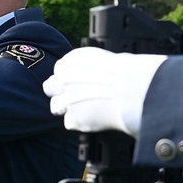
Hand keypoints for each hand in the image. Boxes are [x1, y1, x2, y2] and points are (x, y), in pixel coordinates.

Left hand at [42, 47, 166, 136]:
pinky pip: (70, 123)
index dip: (68, 79)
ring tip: (85, 109)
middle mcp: (63, 79)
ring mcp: (67, 100)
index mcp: (70, 62)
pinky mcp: (74, 119)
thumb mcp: (100, 59)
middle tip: (73, 97)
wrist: (133, 89)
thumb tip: (84, 75)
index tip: (77, 83)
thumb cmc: (125, 72)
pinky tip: (94, 117)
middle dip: (59, 92)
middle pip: (49, 87)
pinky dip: (80, 122)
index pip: (59, 70)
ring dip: (67, 109)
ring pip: (55, 107)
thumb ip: (84, 68)